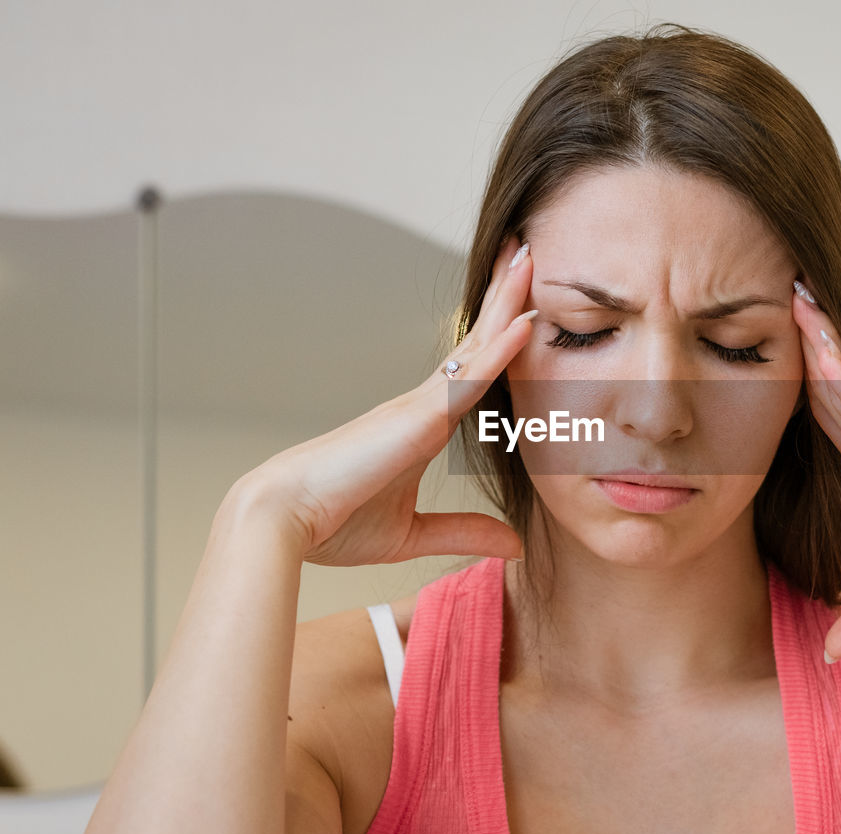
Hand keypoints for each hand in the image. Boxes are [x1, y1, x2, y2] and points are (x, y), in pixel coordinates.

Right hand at [230, 239, 537, 566]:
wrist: (283, 521)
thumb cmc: (335, 521)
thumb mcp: (414, 533)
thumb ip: (465, 533)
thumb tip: (514, 545)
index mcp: (421, 425)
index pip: (470, 371)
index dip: (497, 335)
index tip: (523, 304)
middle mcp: (422, 404)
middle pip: (475, 340)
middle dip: (503, 296)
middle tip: (527, 252)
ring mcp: (419, 405)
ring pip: (474, 344)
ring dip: (506, 301)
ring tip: (529, 258)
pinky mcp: (416, 418)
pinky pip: (465, 377)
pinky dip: (499, 350)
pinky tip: (525, 323)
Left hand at [791, 284, 840, 660]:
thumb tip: (831, 653)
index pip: (827, 431)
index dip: (797, 400)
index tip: (761, 374)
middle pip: (826, 397)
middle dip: (798, 355)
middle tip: (764, 308)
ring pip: (840, 389)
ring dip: (813, 345)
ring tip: (786, 299)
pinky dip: (837, 372)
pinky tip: (813, 342)